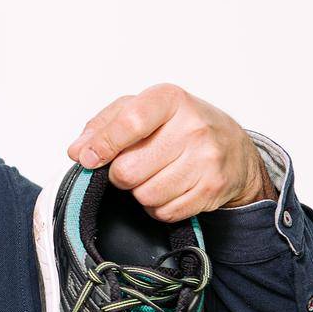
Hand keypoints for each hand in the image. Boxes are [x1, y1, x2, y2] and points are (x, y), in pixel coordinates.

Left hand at [66, 83, 273, 221]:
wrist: (234, 148)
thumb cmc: (180, 125)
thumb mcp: (142, 110)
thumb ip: (104, 126)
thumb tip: (78, 151)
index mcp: (169, 99)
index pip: (130, 123)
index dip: (103, 145)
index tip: (87, 158)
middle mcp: (192, 127)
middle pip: (129, 170)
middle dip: (120, 174)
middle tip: (132, 165)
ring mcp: (206, 159)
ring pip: (145, 195)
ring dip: (140, 191)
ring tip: (154, 175)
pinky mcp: (213, 188)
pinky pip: (165, 212)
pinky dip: (159, 206)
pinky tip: (169, 188)